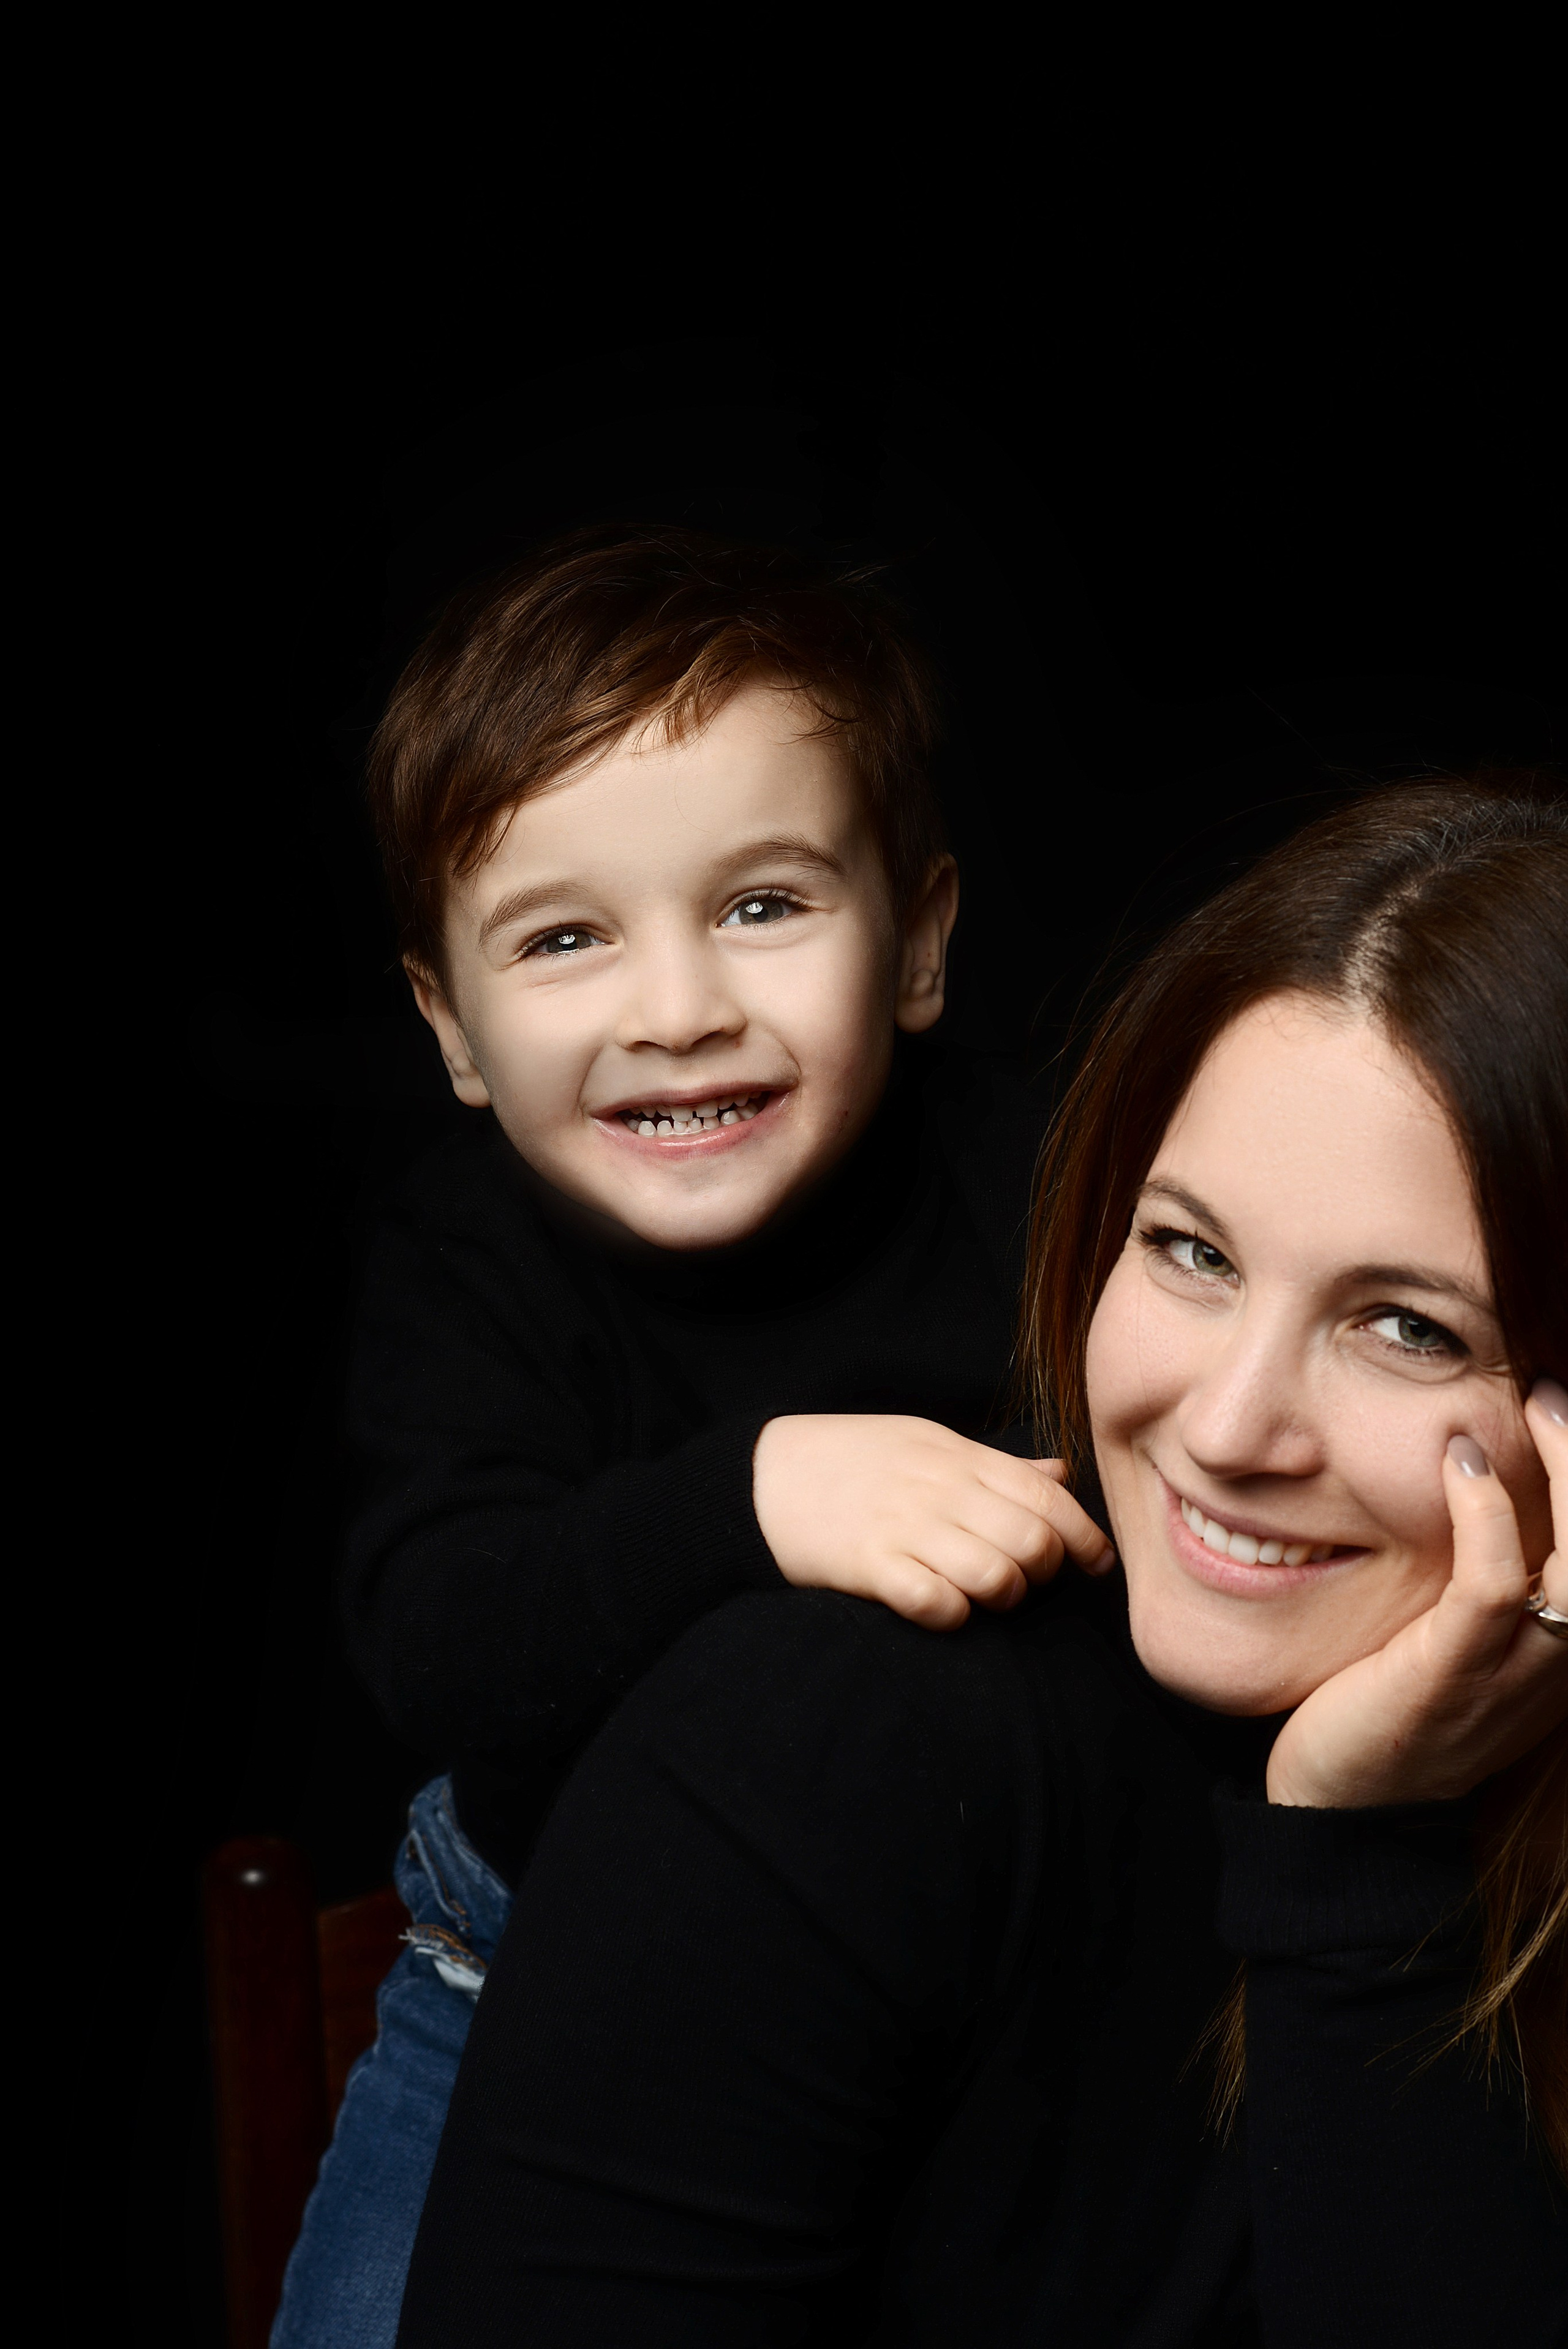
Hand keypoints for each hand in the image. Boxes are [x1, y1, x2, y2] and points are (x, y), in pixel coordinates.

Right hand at [752, 1413, 1114, 1630]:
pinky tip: (942, 1608)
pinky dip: (951, 1614)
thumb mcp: (925, 1443)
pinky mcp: (867, 1565)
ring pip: (994, 1575)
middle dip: (1044, 1572)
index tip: (1096, 1564)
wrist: (760, 1476)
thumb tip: (1060, 1472)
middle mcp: (938, 1489)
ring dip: (1002, 1597)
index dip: (1084, 1534)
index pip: (1047, 1493)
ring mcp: (903, 1527)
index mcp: (957, 1456)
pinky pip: (934, 1602)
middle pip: (1032, 1540)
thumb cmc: (852, 1461)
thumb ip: (994, 1464)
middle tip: (1026, 1582)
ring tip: (983, 1596)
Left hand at [1266, 1380, 1567, 1807]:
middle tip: (1554, 1390)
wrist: (1341, 1808)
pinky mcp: (1452, 1676)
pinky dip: (1488, 1516)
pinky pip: (1494, 1589)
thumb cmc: (1392, 1704)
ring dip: (1565, 1473)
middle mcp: (1562, 1663)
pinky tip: (1461, 1463)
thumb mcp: (1458, 1635)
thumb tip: (1476, 1469)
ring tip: (1533, 1402)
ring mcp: (1515, 1674)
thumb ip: (1488, 1573)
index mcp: (1567, 1650)